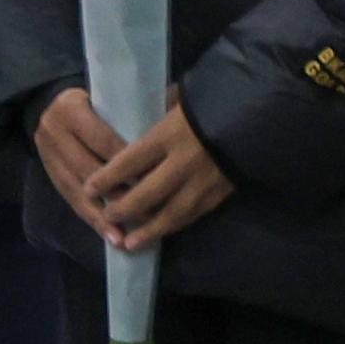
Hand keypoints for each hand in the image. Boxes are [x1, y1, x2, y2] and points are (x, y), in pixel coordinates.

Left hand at [41, 88, 227, 247]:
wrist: (254, 117)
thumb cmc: (210, 103)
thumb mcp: (178, 101)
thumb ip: (154, 113)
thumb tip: (130, 117)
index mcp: (167, 135)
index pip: (129, 161)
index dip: (107, 178)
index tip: (89, 187)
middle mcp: (181, 162)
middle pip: (145, 194)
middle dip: (122, 209)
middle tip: (107, 216)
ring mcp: (201, 182)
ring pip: (169, 214)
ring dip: (147, 231)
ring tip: (128, 243)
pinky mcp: (218, 194)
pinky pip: (191, 216)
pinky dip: (173, 227)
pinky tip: (159, 234)